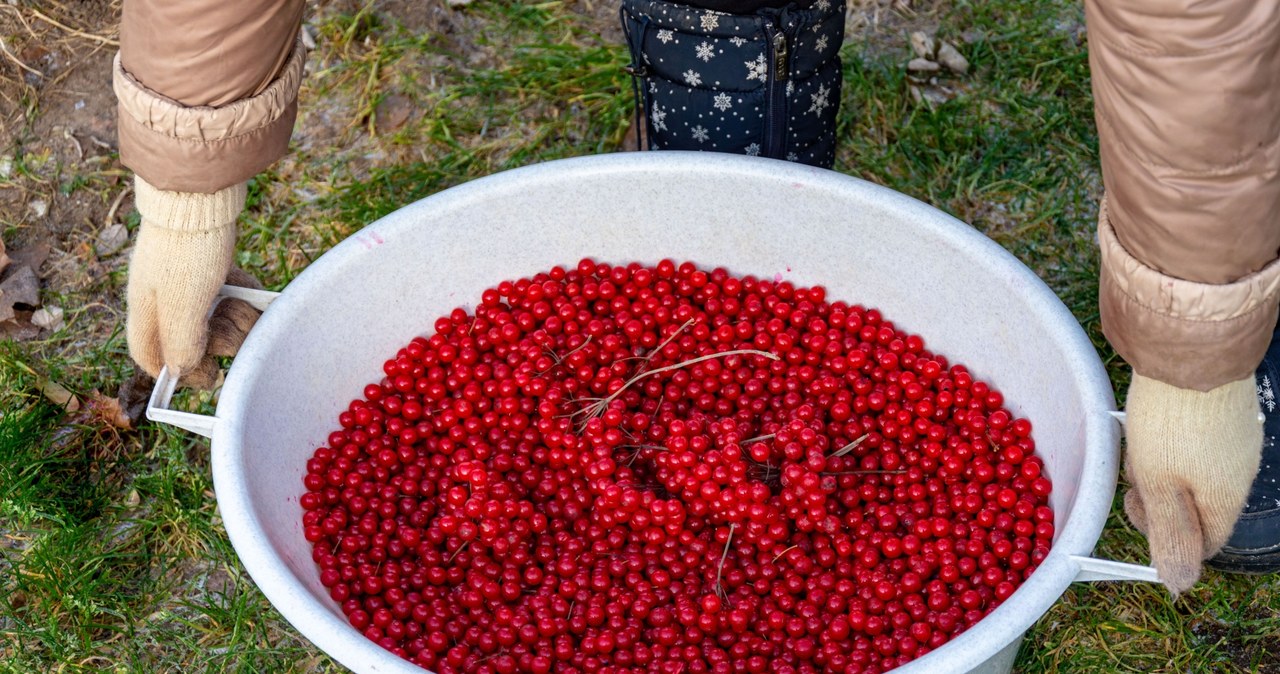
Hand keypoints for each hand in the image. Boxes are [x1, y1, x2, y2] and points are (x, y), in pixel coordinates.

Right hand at [126, 176, 247, 387]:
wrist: (204, 192)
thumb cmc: (189, 248)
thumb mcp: (183, 305)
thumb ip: (181, 343)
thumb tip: (184, 373)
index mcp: (146, 307)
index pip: (148, 354)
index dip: (175, 373)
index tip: (208, 377)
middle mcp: (162, 294)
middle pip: (190, 337)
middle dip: (221, 341)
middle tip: (239, 333)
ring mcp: (187, 277)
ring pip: (214, 315)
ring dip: (238, 319)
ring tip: (251, 310)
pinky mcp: (209, 261)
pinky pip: (230, 292)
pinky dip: (245, 296)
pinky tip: (257, 296)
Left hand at [1123, 373, 1261, 593]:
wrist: (1193, 350)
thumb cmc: (1170, 421)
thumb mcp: (1158, 484)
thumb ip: (1170, 534)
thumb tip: (1181, 583)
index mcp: (1226, 498)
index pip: (1204, 543)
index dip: (1166, 536)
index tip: (1134, 506)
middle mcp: (1240, 472)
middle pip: (1197, 506)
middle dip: (1159, 497)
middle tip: (1132, 472)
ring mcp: (1237, 441)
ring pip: (1193, 472)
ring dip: (1160, 467)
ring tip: (1138, 442)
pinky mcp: (1226, 414)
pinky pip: (1197, 444)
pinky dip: (1171, 442)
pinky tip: (1152, 422)